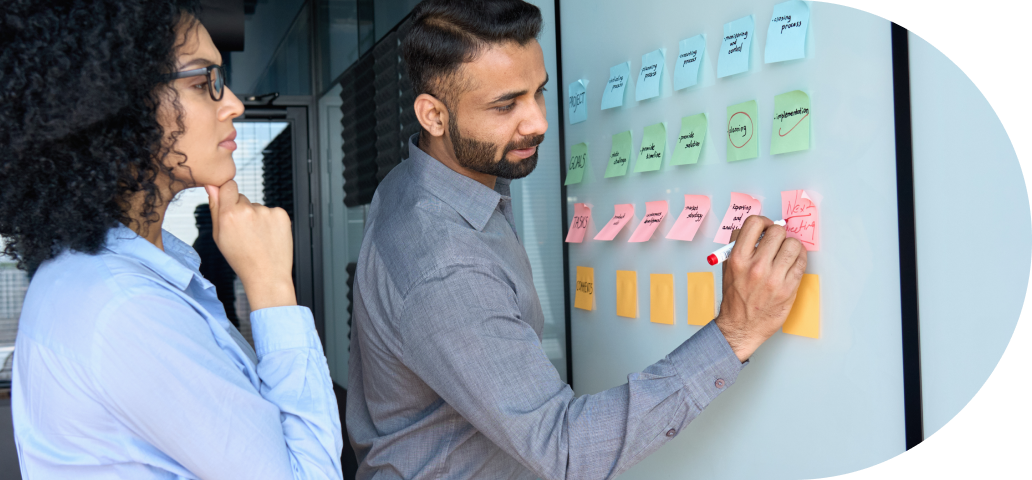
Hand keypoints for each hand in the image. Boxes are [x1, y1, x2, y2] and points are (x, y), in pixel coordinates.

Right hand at [204, 181, 296, 310]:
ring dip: (256, 218)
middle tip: (244, 232)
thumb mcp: (219, 236)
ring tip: (257, 238)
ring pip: (257, 207)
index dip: (227, 193)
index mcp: (229, 214)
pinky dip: (270, 222)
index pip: (227, 185)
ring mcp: (267, 212)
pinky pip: (272, 212)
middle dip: (241, 210)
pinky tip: (268, 236)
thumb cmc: (241, 259)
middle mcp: (248, 210)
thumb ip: (215, 208)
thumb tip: (211, 186)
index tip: (229, 203)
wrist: (267, 275)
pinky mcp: (281, 215)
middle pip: (242, 198)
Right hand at [715, 215, 806, 361]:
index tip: (765, 229)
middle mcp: (756, 267)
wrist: (741, 326)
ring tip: (786, 252)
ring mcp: (774, 278)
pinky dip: (799, 258)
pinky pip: (801, 262)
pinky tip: (792, 262)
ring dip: (791, 245)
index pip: (754, 223)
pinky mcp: (789, 289)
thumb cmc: (735, 298)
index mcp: (737, 259)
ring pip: (793, 244)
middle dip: (779, 233)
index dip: (763, 222)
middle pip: (777, 231)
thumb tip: (759, 229)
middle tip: (777, 241)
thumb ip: (739, 246)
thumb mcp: (727, 268)